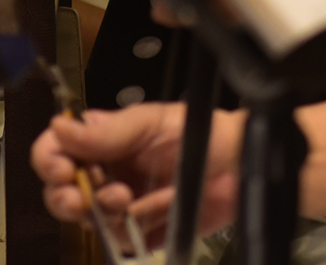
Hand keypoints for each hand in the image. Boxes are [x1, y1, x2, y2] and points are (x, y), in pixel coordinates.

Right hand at [34, 103, 242, 244]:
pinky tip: (160, 208)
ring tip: (130, 198)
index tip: (63, 170)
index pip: (54, 151)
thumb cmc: (200, 133)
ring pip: (87, 221)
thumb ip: (105, 132)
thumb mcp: (151, 123)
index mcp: (100, 142)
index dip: (50, 163)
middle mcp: (103, 174)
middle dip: (68, 198)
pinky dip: (138, 225)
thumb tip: (60, 128)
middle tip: (85, 198)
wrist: (238, 165)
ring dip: (107, 212)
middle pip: (59, 194)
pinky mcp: (136, 231)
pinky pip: (119, 240)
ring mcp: (117, 206)